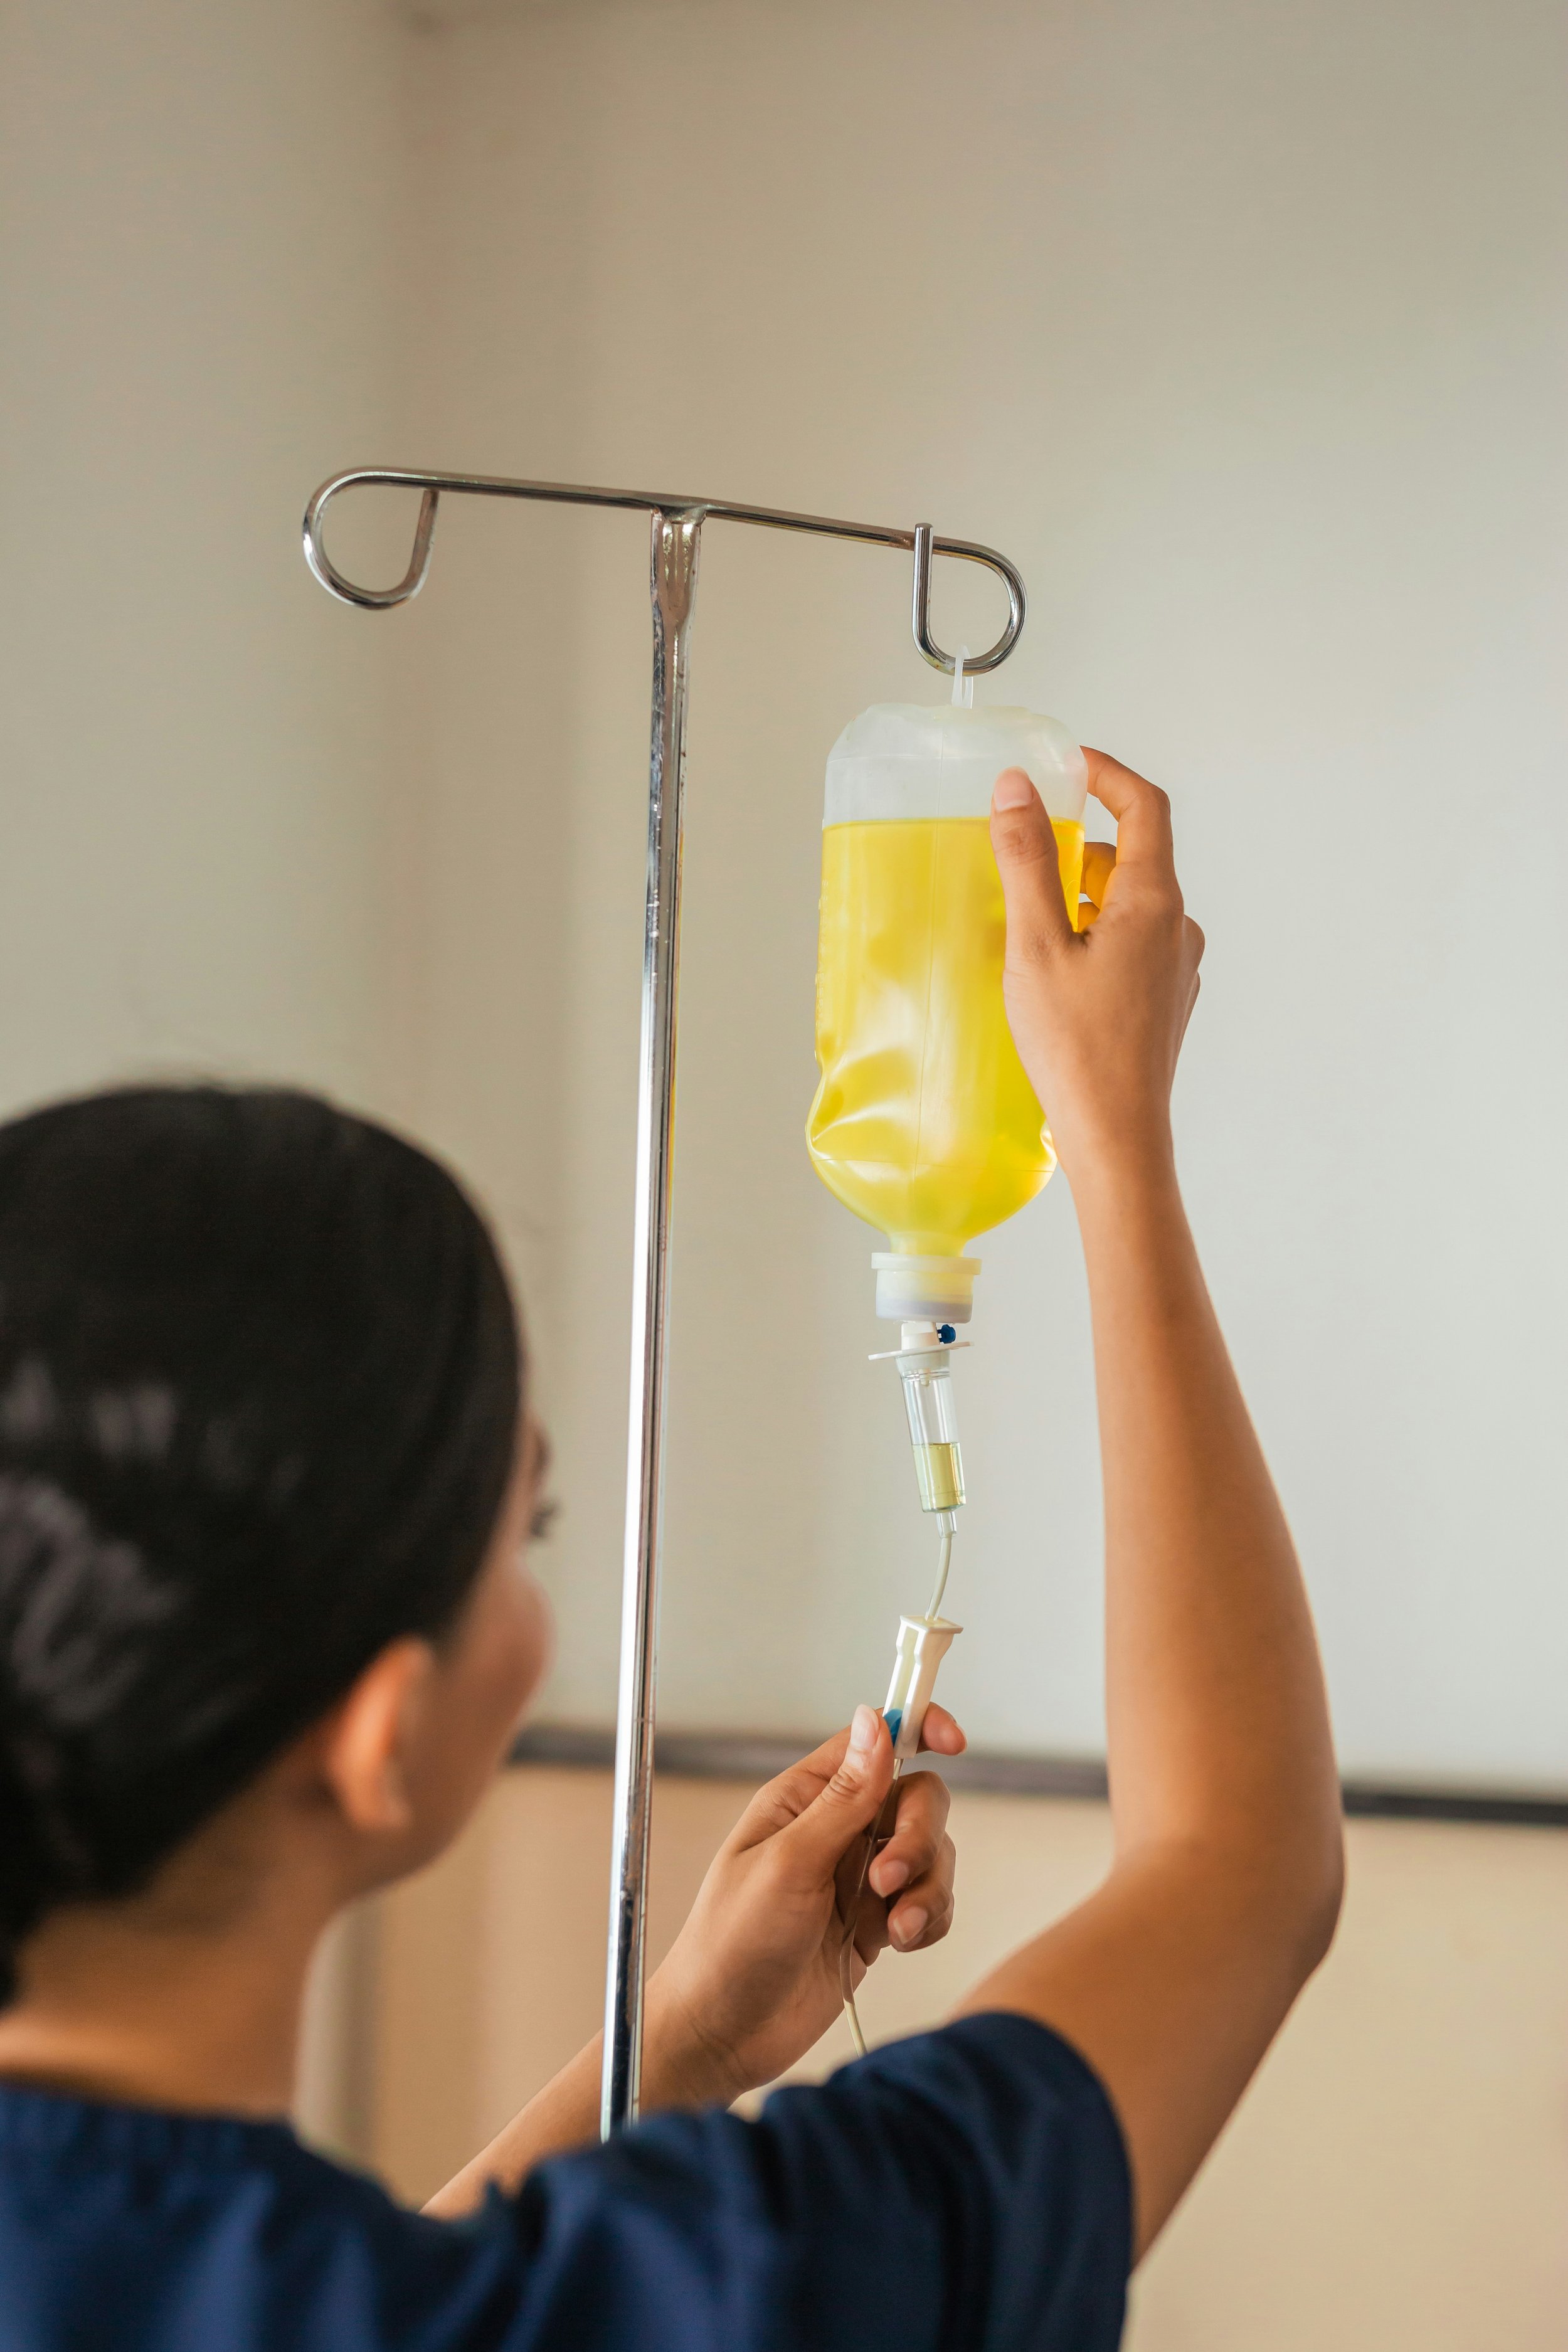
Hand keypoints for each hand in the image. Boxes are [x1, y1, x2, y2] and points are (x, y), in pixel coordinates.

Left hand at [646, 1703, 962, 2101]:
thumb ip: (842, 1797)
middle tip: (886, 1881)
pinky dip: (929, 1920)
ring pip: (930, 1854)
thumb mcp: (787, 1863)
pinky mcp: (875, 1923)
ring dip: (927, 1887)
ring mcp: (858, 1878)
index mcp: (804, 1799)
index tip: (954, 1742)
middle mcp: (835, 1830)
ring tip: (895, 1927)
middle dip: (918, 1837)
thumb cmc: (730, 1945)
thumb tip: (874, 1722)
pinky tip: (900, 1941)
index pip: (873, 1742)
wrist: (724, 2033)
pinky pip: (929, 1902)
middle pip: (916, 1799)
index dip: (919, 1730)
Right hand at [990, 750, 1203, 1187]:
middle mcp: (1178, 928)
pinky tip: (1054, 972)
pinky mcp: (1165, 1001)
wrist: (1117, 1137)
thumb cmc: (1076, 1048)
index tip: (1065, 765)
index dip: (1107, 773)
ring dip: (1083, 898)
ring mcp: (1177, 967)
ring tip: (1029, 926)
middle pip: (1134, 857)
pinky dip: (1094, 936)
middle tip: (1025, 856)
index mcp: (1155, 903)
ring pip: (1130, 905)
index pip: (1145, 806)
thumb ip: (1028, 860)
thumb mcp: (1035, 945)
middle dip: (1080, 846)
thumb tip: (1017, 788)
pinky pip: (1132, 945)